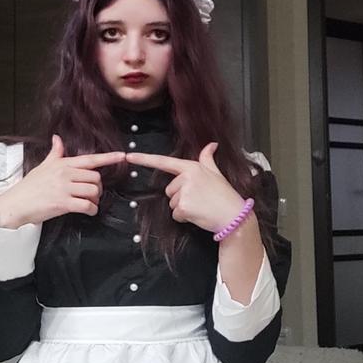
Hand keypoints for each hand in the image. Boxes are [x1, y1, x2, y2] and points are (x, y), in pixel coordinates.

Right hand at [0, 135, 125, 227]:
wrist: (16, 203)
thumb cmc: (30, 186)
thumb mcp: (43, 166)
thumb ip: (55, 153)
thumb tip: (57, 138)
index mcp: (63, 164)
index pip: (90, 159)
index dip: (108, 157)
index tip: (122, 156)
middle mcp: (65, 174)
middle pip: (96, 178)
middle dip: (99, 188)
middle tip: (93, 194)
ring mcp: (64, 188)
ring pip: (94, 191)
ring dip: (96, 200)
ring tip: (90, 203)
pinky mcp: (62, 203)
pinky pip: (86, 205)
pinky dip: (92, 210)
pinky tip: (88, 211)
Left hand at [124, 142, 246, 233]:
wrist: (233, 215)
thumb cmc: (225, 194)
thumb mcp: (216, 173)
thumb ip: (208, 158)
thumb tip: (211, 144)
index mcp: (191, 167)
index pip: (164, 161)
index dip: (144, 159)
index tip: (128, 157)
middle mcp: (186, 177)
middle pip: (169, 190)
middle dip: (181, 197)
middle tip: (199, 199)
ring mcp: (184, 192)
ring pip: (172, 203)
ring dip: (183, 208)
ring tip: (200, 207)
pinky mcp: (184, 206)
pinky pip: (175, 214)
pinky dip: (184, 217)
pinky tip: (198, 215)